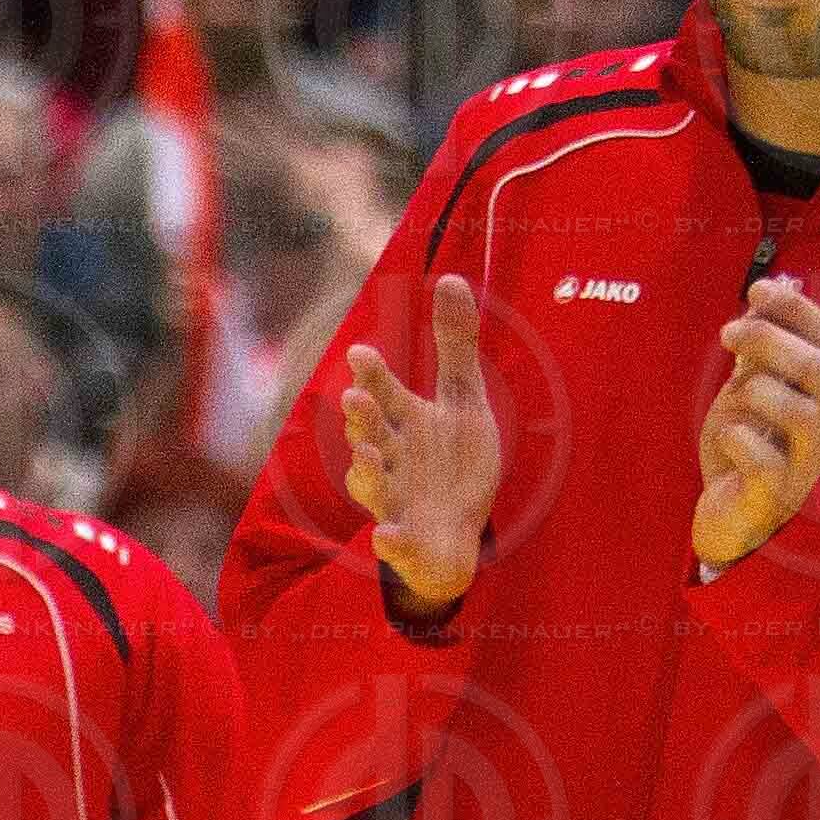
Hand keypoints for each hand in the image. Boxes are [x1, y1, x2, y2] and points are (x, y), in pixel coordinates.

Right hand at [342, 273, 501, 611]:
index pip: (384, 393)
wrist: (458, 533)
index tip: (361, 352)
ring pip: (373, 486)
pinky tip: (387, 535)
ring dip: (367, 473)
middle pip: (371, 435)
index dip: (372, 375)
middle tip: (355, 398)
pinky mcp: (408, 541)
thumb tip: (450, 277)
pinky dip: (389, 541)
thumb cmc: (454, 464)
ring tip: (368, 455)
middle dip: (362, 419)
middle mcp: (393, 459)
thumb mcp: (464, 399)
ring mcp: (397, 501)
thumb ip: (455, 344)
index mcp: (405, 422)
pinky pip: (394, 543)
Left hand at [692, 274, 819, 568]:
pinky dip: (738, 439)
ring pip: (800, 411)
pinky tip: (727, 438)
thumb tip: (770, 289)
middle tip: (728, 333)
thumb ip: (763, 349)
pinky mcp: (776, 495)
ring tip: (732, 399)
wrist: (731, 515)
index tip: (756, 290)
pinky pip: (765, 459)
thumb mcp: (752, 389)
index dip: (798, 308)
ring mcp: (807, 463)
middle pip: (819, 366)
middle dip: (770, 338)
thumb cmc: (745, 448)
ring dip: (755, 391)